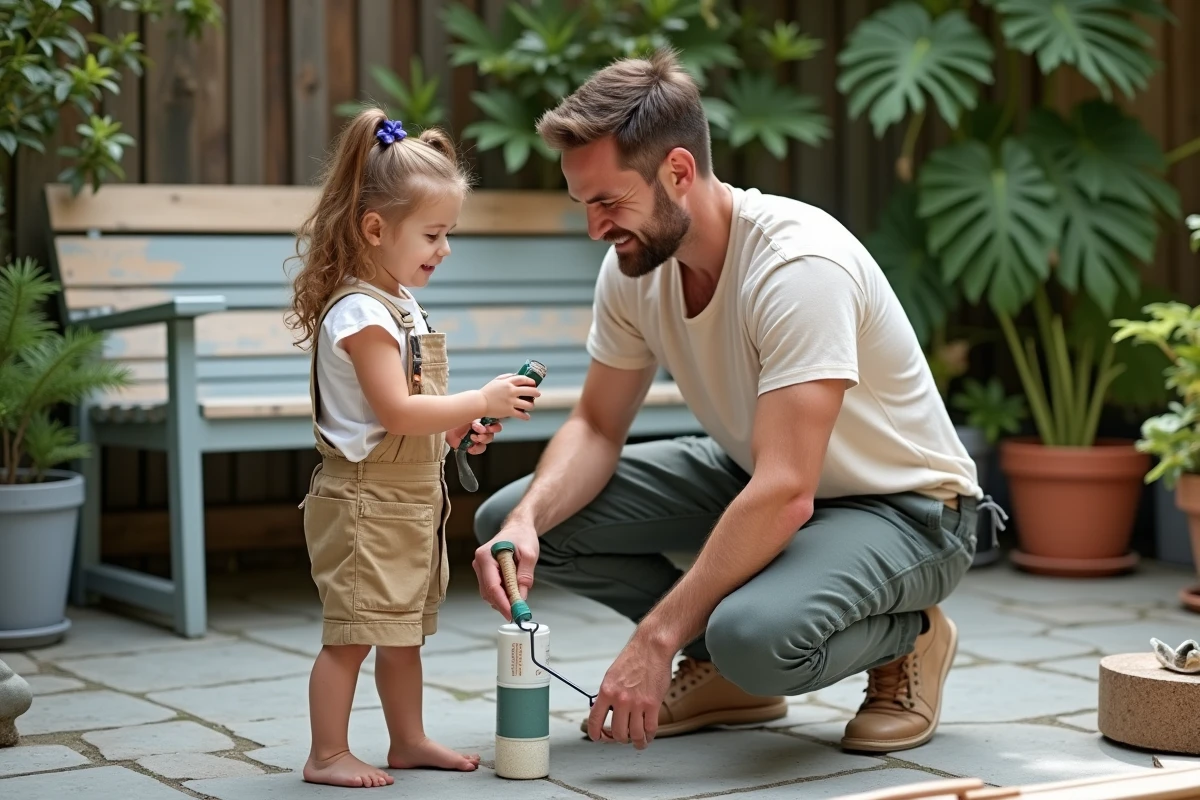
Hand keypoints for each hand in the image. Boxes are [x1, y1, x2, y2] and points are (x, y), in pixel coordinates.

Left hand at [447, 419, 501, 453]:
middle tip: (480, 431)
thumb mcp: (466, 413)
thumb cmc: (453, 417)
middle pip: (493, 432)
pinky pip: (479, 449)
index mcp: (480, 418)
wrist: (443, 426)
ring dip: (482, 439)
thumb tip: (484, 418)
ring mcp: (476, 437)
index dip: (494, 425)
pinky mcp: (471, 445)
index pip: (494, 421)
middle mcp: (479, 427)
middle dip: (488, 432)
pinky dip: (476, 448)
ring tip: (473, 437)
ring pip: (487, 440)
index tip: (489, 424)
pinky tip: (470, 446)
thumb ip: (476, 414)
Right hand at [472, 523, 538, 618]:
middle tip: (519, 612)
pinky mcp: (485, 573)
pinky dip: (502, 595)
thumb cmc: (522, 536)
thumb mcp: (529, 554)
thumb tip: (521, 596)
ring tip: (519, 603)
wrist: (518, 528)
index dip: (503, 602)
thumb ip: (525, 575)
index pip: (492, 586)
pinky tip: (513, 595)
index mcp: (486, 556)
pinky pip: (492, 589)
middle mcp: (479, 563)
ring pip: (489, 593)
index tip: (513, 613)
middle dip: (503, 604)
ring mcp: (481, 568)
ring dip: (503, 601)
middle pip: (488, 592)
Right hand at [479, 374, 539, 420]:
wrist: (479, 402)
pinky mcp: (508, 411)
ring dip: (531, 405)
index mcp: (508, 382)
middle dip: (536, 393)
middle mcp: (511, 391)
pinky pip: (521, 415)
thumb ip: (507, 377)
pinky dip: (526, 416)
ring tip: (530, 406)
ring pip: (528, 404)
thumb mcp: (496, 381)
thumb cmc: (487, 391)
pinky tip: (527, 416)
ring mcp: (510, 402)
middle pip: (530, 391)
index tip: (534, 384)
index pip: (524, 379)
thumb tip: (517, 375)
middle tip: (538, 394)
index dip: (531, 382)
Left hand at [586, 635, 673, 749]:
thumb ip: (607, 696)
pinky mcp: (653, 704)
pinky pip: (650, 729)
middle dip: (619, 739)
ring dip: (636, 743)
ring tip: (638, 742)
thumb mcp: (611, 676)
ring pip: (635, 735)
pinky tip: (647, 736)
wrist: (651, 648)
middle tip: (623, 738)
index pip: (595, 721)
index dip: (596, 735)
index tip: (599, 738)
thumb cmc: (633, 660)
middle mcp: (620, 699)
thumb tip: (603, 713)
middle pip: (617, 733)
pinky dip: (648, 736)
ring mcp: (637, 703)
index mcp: (606, 692)